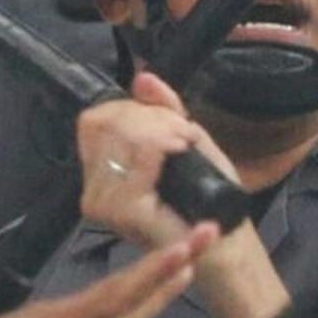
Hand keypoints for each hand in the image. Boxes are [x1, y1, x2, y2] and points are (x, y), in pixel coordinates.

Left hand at [0, 231, 212, 317]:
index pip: (118, 296)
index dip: (153, 277)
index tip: (186, 251)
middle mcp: (77, 316)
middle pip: (133, 286)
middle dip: (172, 260)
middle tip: (211, 230)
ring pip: (131, 294)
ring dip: (165, 272)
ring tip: (199, 248)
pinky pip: (124, 308)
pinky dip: (151, 293)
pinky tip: (167, 286)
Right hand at [75, 72, 237, 253]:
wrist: (225, 239)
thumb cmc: (206, 197)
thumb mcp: (184, 140)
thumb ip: (163, 109)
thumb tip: (144, 77)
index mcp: (100, 172)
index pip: (95, 119)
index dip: (132, 110)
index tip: (169, 123)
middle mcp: (92, 188)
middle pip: (106, 121)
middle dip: (151, 118)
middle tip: (182, 135)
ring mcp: (103, 201)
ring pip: (123, 134)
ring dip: (163, 130)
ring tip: (185, 145)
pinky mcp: (123, 210)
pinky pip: (140, 155)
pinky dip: (166, 143)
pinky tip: (182, 150)